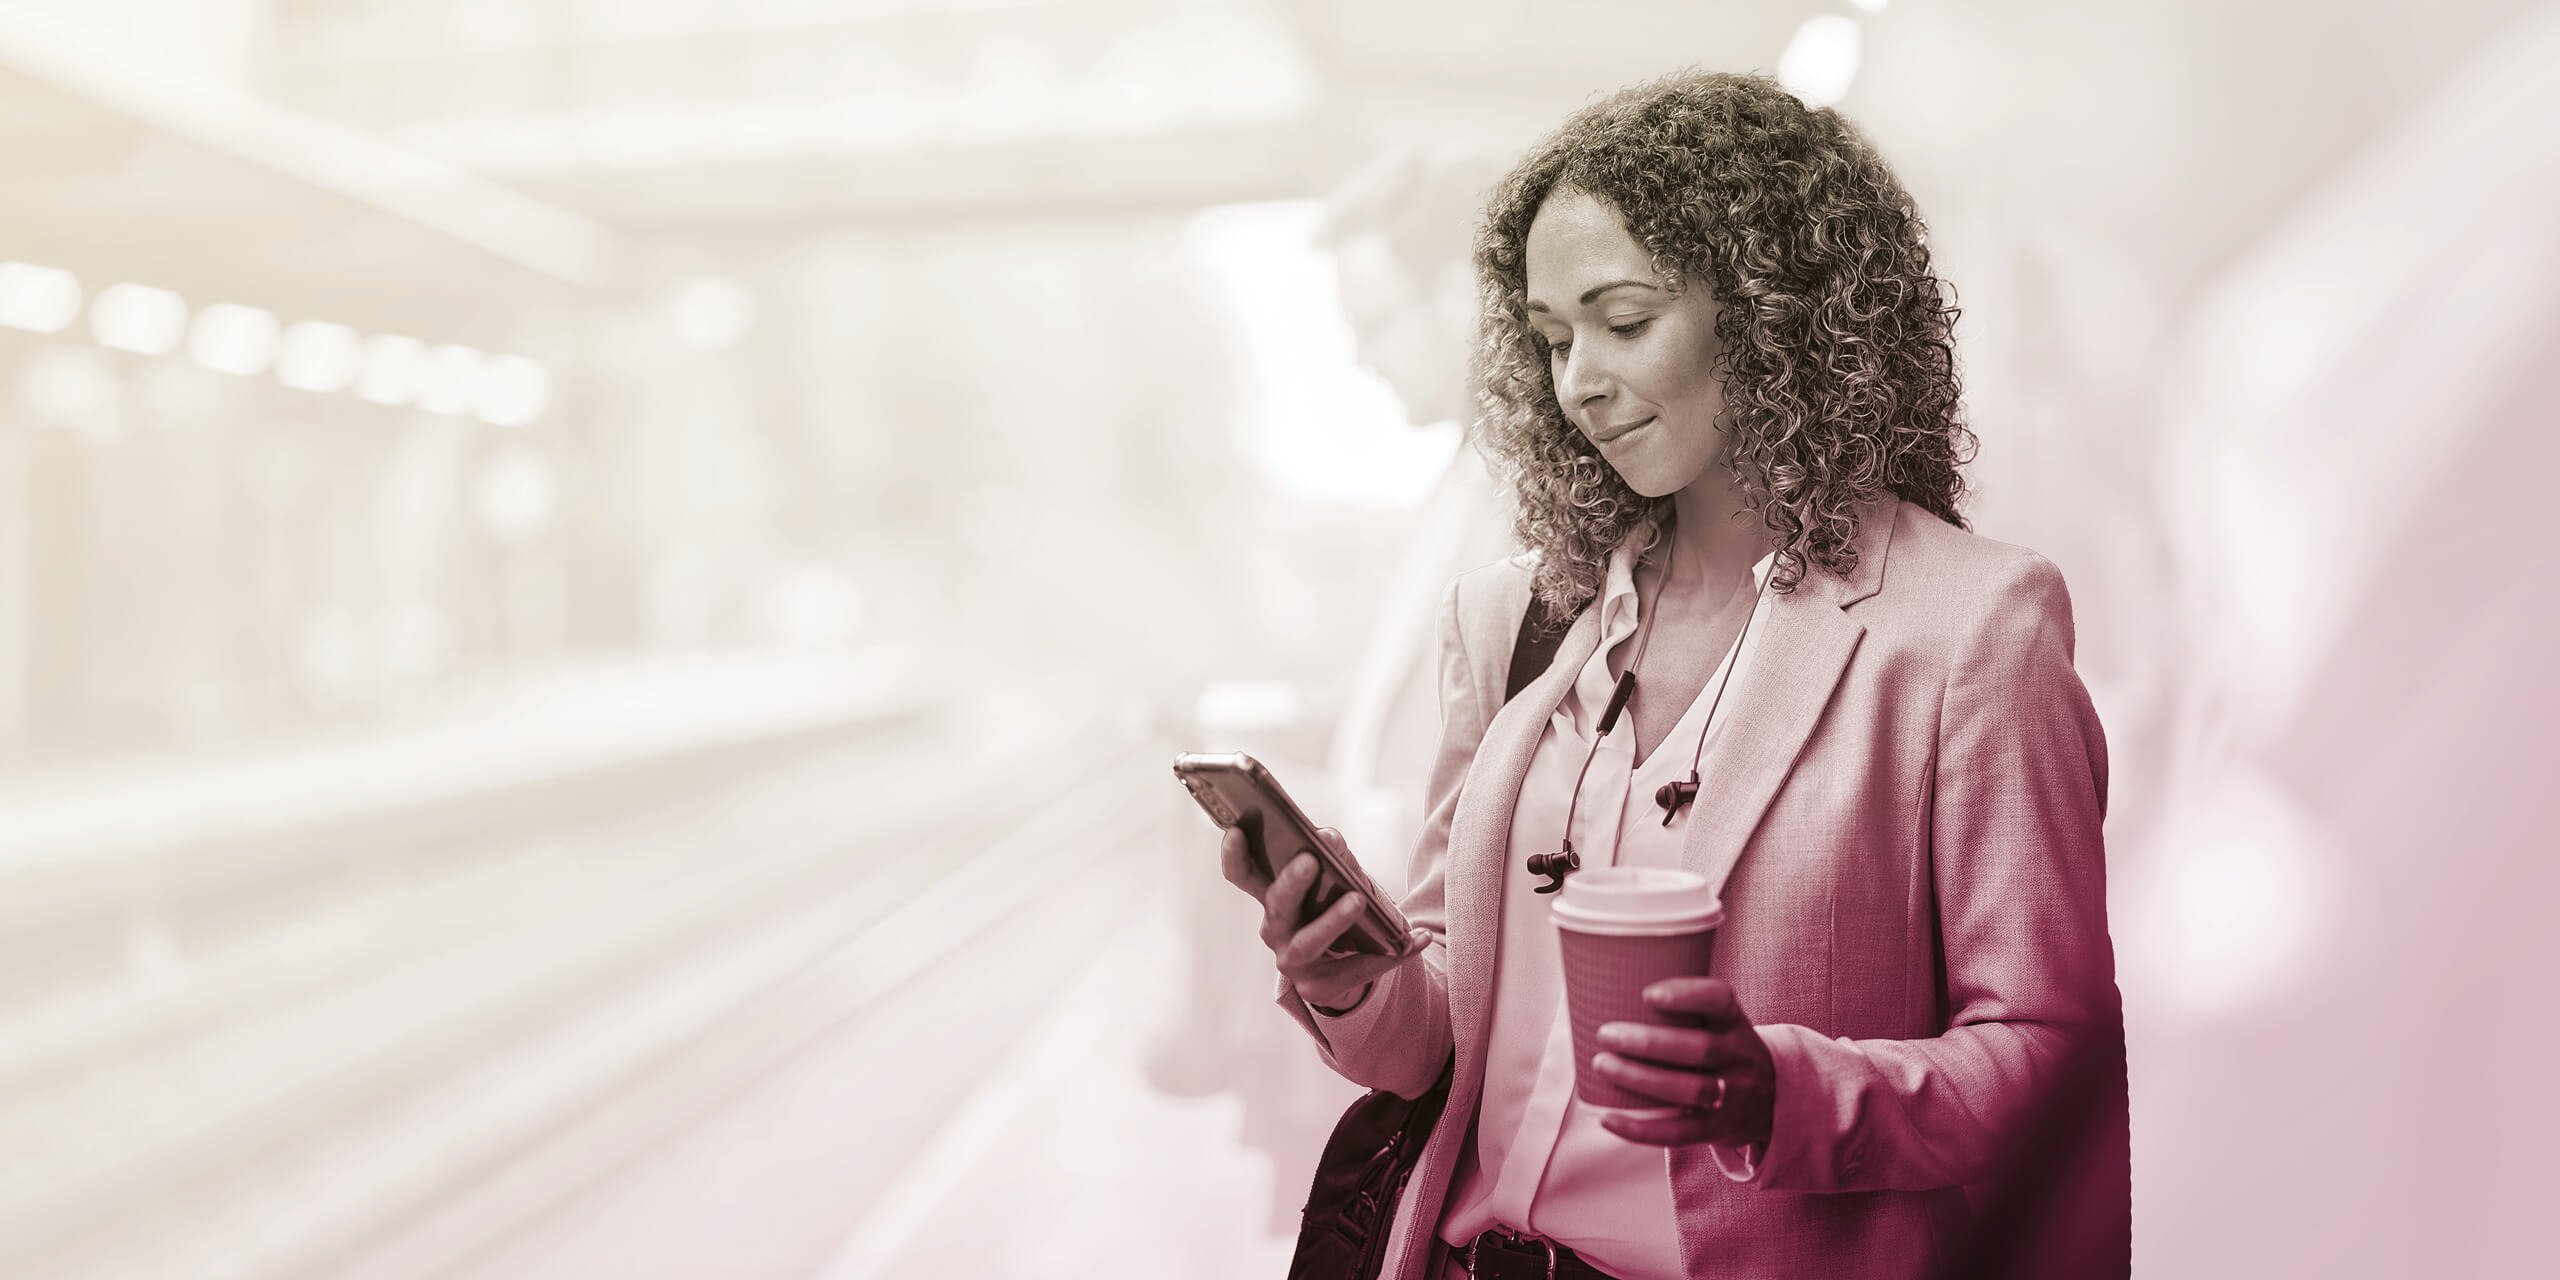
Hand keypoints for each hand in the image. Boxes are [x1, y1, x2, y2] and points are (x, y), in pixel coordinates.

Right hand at [1218, 825, 1428, 1010]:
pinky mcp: (1319, 987)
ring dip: (1332, 920)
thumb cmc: (1334, 909)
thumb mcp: (1335, 879)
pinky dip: (1389, 953)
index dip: (1234, 855)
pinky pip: (1355, 969)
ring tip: (1357, 899)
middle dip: (1291, 883)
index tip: (1235, 830)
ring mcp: (1293, 962)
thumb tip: (1328, 837)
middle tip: (1309, 860)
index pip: (1243, 875)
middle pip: (1276, 906)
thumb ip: (1332, 856)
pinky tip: (1416, 940)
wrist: (1347, 965)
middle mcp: (1275, 930)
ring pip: (1308, 942)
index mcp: (1272, 898)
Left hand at [1591, 977, 1776, 1151]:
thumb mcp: (1719, 1022)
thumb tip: (1605, 986)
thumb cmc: (1722, 1050)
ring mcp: (1732, 1096)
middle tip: (1605, 1034)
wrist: (1769, 1100)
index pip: (1721, 1000)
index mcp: (1735, 1023)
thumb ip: (1681, 1007)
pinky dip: (1640, 1130)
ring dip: (1640, 1079)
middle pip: (1700, 1049)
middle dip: (1648, 1042)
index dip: (1687, 996)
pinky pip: (1680, 1133)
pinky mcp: (1717, 1129)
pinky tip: (1607, 1119)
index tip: (1647, 994)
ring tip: (1602, 1064)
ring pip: (1690, 1089)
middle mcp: (1740, 1058)